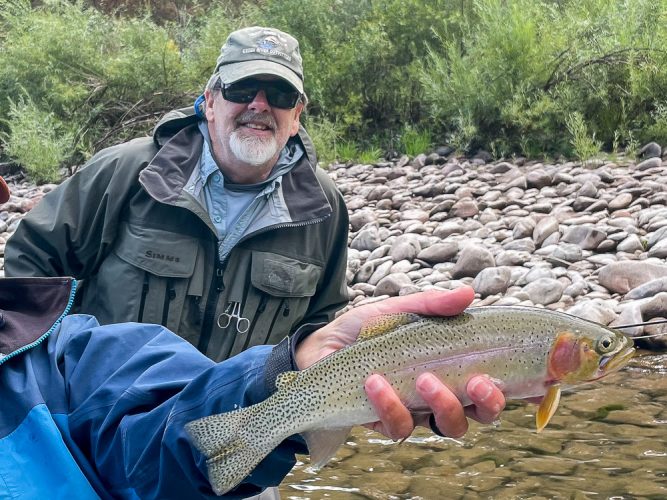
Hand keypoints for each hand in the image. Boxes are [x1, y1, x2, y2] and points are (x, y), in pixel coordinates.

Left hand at [295, 286, 505, 439]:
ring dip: (443, 406)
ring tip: (424, 379)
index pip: (495, 381)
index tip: (543, 377)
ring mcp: (417, 411)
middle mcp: (443, 393)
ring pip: (449, 427)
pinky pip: (401, 426)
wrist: (321, 347)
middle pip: (483, 413)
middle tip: (477, 382)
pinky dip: (391, 405)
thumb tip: (468, 295)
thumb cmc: (367, 330)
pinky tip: (376, 382)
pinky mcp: (388, 423)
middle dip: (489, 403)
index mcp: (453, 366)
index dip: (523, 386)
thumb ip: (432, 306)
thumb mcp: (399, 310)